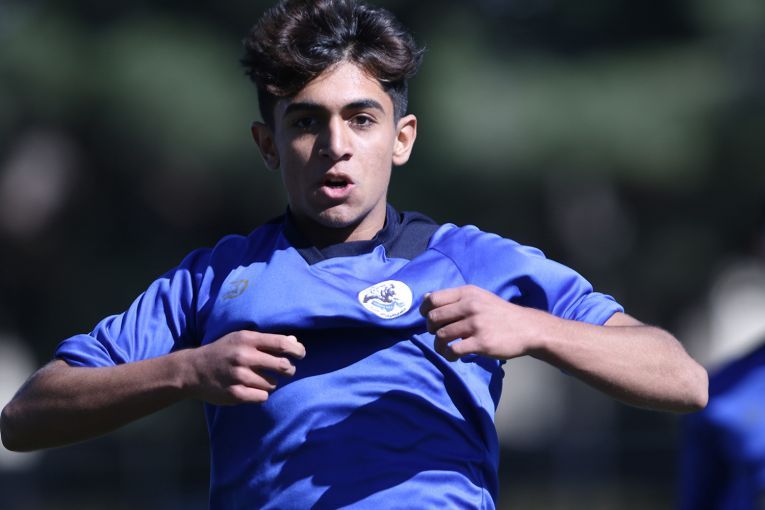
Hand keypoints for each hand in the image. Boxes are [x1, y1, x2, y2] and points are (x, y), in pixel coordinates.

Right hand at [186, 330, 305, 404]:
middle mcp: (244, 357)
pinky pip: (262, 396)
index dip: (297, 350)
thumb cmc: (222, 351)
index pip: (282, 344)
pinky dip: (260, 394)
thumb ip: (266, 340)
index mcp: (247, 340)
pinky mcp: (236, 394)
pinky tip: (250, 389)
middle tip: (286, 370)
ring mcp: (239, 377)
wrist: (193, 370)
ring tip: (258, 379)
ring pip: (273, 384)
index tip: (301, 354)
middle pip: (283, 366)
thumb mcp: (241, 339)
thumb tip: (294, 341)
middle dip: (289, 369)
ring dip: (271, 383)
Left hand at [420, 285, 546, 361]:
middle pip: (434, 318)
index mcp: (468, 293)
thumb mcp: (479, 297)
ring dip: (438, 345)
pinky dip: (448, 355)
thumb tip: (426, 298)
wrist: (527, 328)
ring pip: (441, 335)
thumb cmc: (500, 313)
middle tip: (437, 334)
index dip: (424, 310)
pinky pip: (453, 350)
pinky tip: (453, 356)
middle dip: (430, 329)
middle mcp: (470, 306)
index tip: (427, 318)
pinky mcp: (481, 343)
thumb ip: (455, 298)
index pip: (433, 299)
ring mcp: (476, 324)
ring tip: (444, 348)